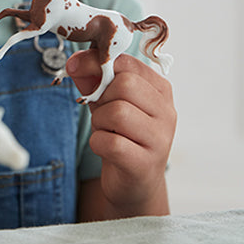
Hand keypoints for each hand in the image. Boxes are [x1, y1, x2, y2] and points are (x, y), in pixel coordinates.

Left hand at [68, 50, 175, 218]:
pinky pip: (111, 143)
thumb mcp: (106, 100)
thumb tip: (76, 60)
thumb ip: (92, 77)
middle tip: (102, 114)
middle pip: (124, 84)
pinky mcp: (146, 163)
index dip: (95, 62)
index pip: (126, 62)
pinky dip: (98, 143)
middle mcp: (166, 111)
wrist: (134, 182)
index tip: (76, 68)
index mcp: (159, 89)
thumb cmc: (121, 134)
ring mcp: (160, 139)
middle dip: (101, 97)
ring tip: (106, 131)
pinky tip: (106, 148)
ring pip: (118, 112)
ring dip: (99, 121)